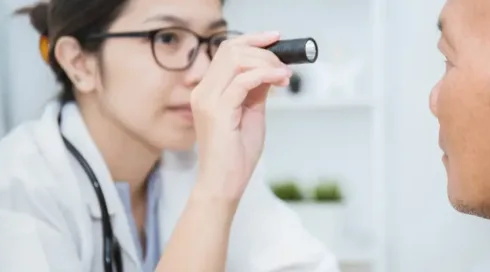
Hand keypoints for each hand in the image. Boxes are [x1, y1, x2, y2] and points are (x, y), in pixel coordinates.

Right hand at [191, 31, 290, 200]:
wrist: (224, 183)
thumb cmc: (236, 154)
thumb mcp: (252, 112)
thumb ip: (257, 89)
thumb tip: (271, 68)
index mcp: (209, 89)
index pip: (228, 50)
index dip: (253, 39)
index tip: (276, 39)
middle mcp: (204, 91)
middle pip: (232, 49)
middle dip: (264, 50)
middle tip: (285, 65)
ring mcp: (207, 100)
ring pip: (236, 59)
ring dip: (266, 62)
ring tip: (284, 75)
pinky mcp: (218, 111)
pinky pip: (243, 80)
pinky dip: (265, 74)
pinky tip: (279, 80)